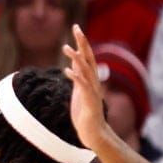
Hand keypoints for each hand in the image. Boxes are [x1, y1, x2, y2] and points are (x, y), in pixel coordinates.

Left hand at [63, 25, 110, 152]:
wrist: (95, 135)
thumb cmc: (86, 114)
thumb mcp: (79, 92)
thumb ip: (77, 79)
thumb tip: (72, 66)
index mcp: (90, 80)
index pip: (87, 57)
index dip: (82, 43)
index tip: (76, 28)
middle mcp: (93, 83)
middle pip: (89, 59)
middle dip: (83, 43)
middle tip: (76, 28)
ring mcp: (92, 93)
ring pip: (86, 72)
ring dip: (77, 59)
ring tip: (67, 48)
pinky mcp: (89, 103)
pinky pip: (83, 88)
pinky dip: (76, 79)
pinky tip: (67, 71)